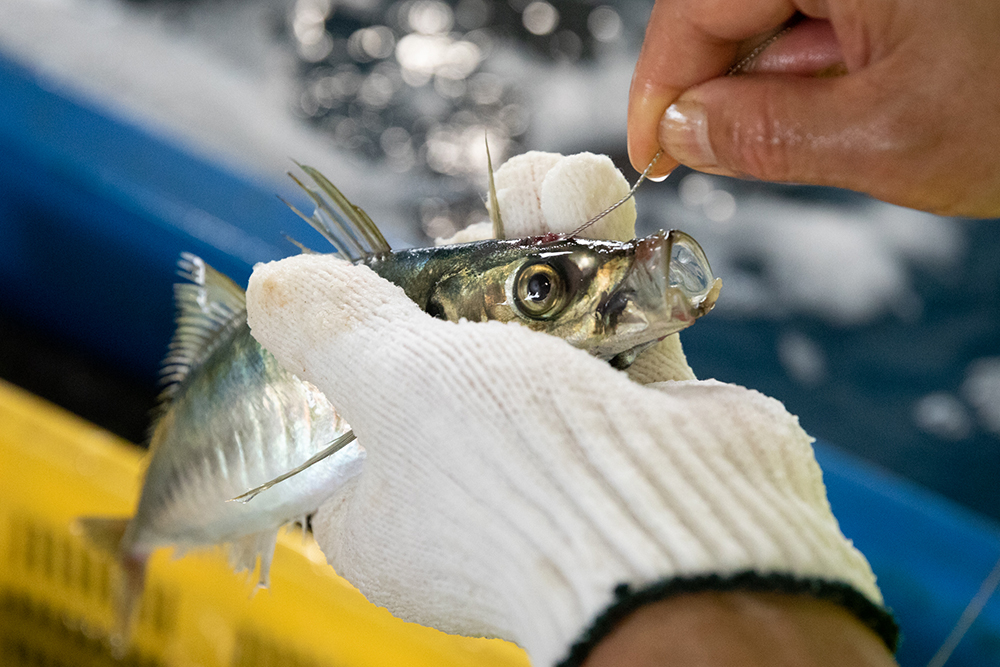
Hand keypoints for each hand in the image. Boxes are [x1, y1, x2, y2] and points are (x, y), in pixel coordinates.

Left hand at [246, 153, 892, 664]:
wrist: (680, 536)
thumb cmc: (510, 477)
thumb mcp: (394, 388)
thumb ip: (334, 329)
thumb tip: (274, 286)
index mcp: (388, 503)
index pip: (357, 402)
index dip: (368, 324)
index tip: (391, 272)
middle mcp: (469, 477)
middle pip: (455, 338)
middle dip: (476, 258)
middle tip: (492, 209)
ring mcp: (556, 444)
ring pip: (537, 316)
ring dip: (546, 237)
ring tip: (554, 186)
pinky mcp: (631, 411)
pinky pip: (608, 319)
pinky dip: (604, 260)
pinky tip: (597, 202)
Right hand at [628, 1, 999, 216]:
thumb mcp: (886, 137)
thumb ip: (761, 137)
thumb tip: (683, 132)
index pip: (696, 10)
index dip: (659, 90)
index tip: (651, 152)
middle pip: (736, 8)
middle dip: (733, 88)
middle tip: (751, 155)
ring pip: (785, 13)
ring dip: (793, 80)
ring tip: (863, 118)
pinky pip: (834, 9)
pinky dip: (835, 61)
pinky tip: (879, 92)